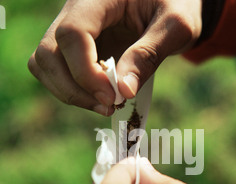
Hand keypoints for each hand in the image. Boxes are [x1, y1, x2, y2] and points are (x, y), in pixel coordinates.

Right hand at [28, 0, 201, 115]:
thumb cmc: (176, 6)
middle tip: (108, 107)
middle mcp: (76, 10)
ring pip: (45, 64)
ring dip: (70, 93)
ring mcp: (73, 29)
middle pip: (48, 53)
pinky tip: (100, 98)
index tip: (112, 99)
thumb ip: (148, 55)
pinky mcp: (76, 47)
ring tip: (105, 105)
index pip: (72, 34)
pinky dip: (73, 90)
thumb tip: (123, 92)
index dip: (86, 73)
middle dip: (74, 89)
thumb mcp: (175, 26)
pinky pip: (58, 71)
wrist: (169, 2)